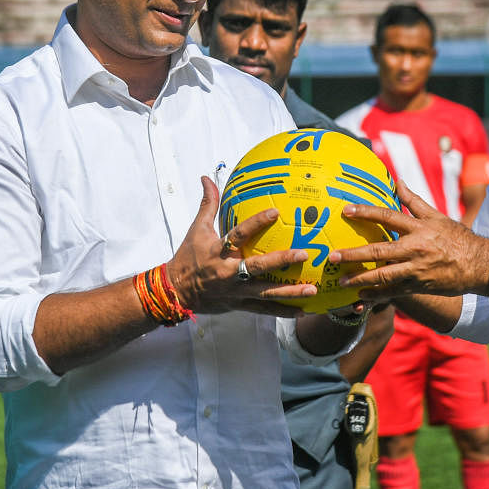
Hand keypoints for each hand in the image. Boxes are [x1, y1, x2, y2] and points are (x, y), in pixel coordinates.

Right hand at [166, 176, 317, 315]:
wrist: (176, 291)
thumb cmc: (188, 258)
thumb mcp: (196, 230)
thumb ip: (207, 205)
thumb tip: (207, 178)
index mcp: (218, 251)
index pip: (238, 234)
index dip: (256, 223)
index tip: (276, 212)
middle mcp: (228, 272)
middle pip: (257, 267)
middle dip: (281, 260)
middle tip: (303, 254)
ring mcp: (235, 291)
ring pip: (265, 292)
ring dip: (289, 291)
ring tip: (312, 289)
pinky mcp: (239, 305)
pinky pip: (263, 310)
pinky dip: (282, 311)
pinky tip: (303, 310)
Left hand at [328, 179, 488, 300]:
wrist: (480, 265)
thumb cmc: (457, 238)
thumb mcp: (436, 216)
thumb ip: (413, 201)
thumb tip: (397, 180)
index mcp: (418, 228)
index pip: (387, 216)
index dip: (365, 212)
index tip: (345, 210)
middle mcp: (415, 248)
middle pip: (379, 250)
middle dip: (354, 254)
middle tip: (333, 256)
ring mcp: (416, 269)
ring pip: (384, 276)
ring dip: (361, 279)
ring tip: (342, 282)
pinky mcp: (419, 286)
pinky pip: (394, 293)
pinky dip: (377, 296)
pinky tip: (360, 298)